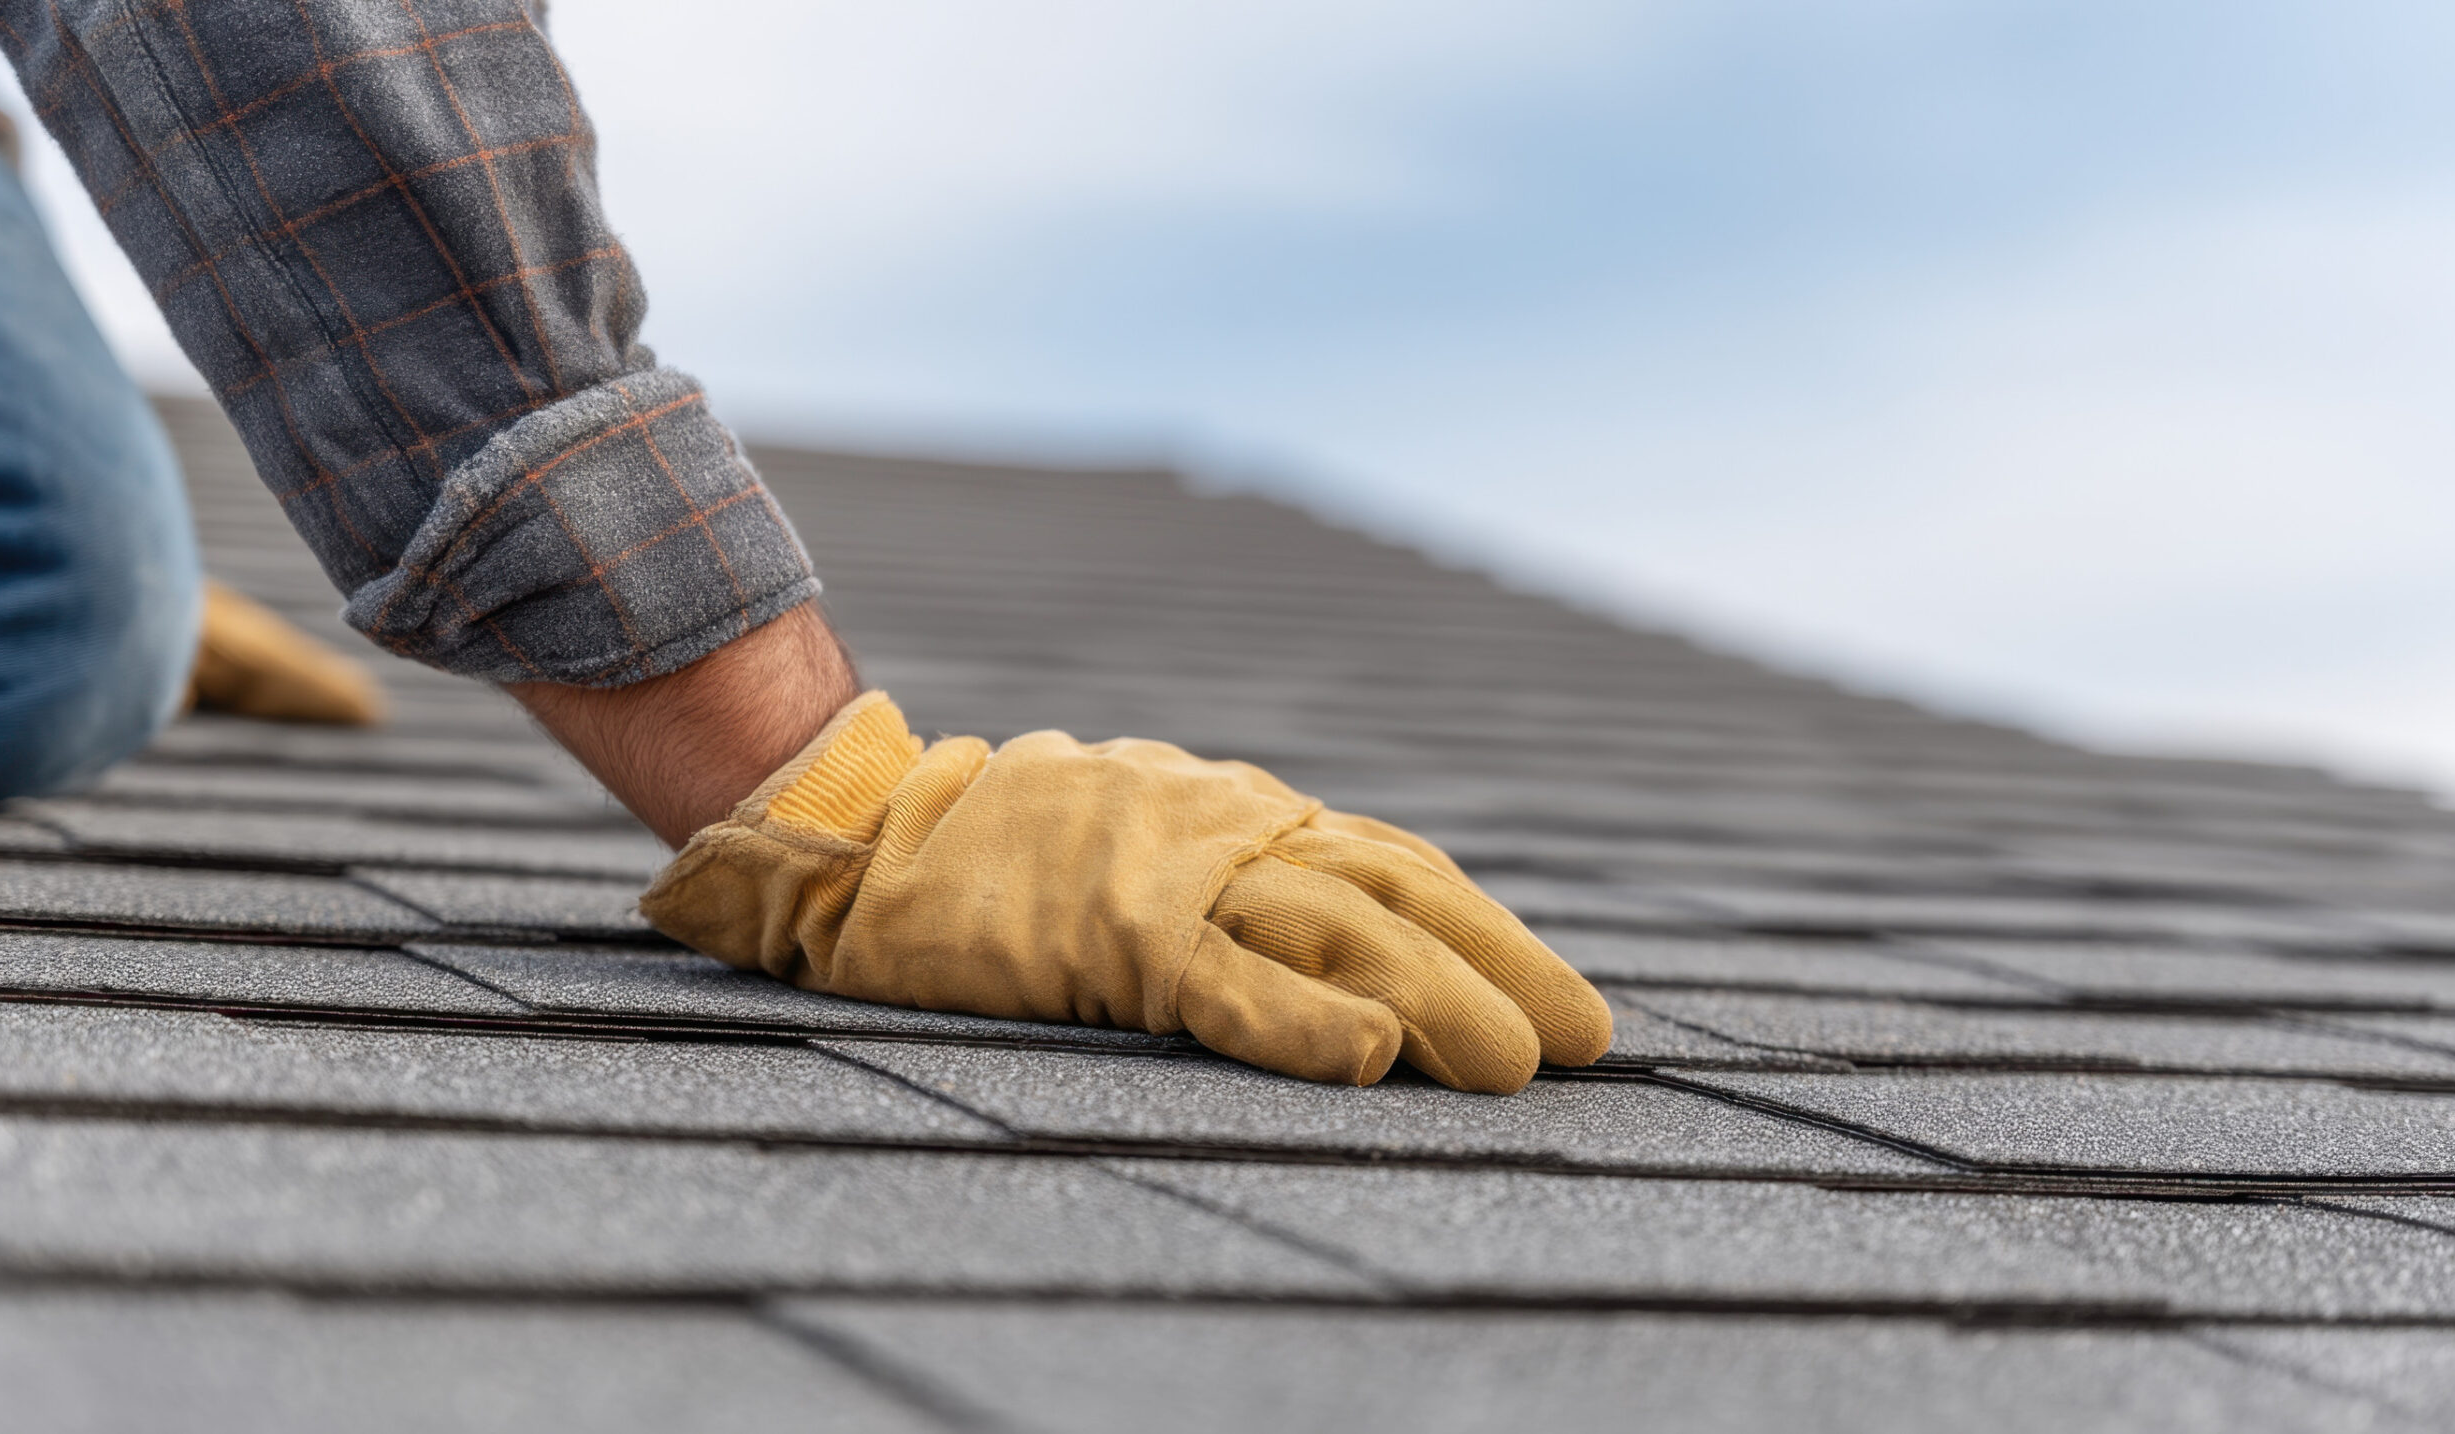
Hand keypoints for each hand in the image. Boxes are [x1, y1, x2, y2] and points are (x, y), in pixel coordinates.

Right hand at [641, 692, 1612, 1092]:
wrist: (867, 831)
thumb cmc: (1004, 853)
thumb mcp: (1144, 843)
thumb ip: (1234, 879)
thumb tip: (1338, 952)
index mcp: (1239, 815)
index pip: (1390, 867)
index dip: (1484, 928)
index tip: (1558, 993)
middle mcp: (1227, 830)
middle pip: (1394, 893)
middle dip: (1500, 961)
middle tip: (1587, 1038)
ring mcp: (1172, 875)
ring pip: (1336, 934)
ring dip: (1439, 998)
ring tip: (1515, 1068)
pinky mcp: (1108, 932)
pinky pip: (1225, 982)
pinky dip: (1304, 1022)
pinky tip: (1371, 1060)